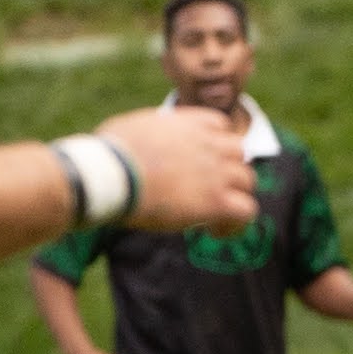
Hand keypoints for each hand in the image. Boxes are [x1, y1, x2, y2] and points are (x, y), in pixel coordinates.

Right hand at [106, 102, 256, 231]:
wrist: (109, 176)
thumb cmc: (105, 155)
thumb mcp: (129, 128)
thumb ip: (149, 132)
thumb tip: (139, 142)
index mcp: (187, 122)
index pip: (219, 126)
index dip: (214, 145)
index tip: (200, 163)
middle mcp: (208, 143)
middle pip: (238, 153)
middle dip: (226, 171)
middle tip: (205, 192)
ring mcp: (216, 171)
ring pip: (247, 181)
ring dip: (233, 197)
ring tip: (211, 217)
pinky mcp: (216, 201)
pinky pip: (246, 211)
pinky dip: (235, 223)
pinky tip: (213, 231)